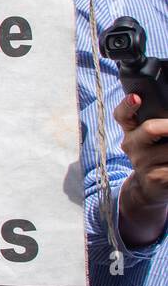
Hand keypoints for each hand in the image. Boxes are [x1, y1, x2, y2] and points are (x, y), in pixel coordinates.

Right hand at [111, 93, 167, 246]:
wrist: (149, 188)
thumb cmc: (156, 155)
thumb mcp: (152, 137)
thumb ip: (156, 125)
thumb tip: (166, 121)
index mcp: (130, 130)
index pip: (122, 115)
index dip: (127, 105)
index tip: (135, 98)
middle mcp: (131, 144)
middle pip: (150, 128)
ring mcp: (141, 162)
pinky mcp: (154, 176)